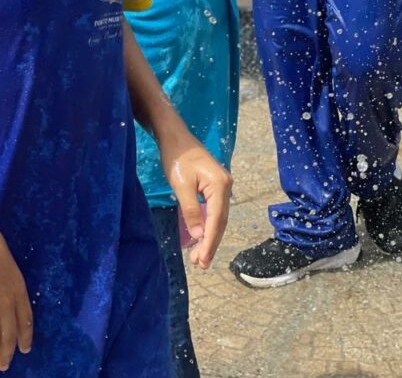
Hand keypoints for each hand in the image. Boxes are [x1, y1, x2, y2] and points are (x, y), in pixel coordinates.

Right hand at [0, 208, 32, 375]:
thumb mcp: (8, 263)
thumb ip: (7, 280)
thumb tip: (2, 289)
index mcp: (18, 290)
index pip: (26, 320)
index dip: (25, 337)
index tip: (25, 350)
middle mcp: (5, 304)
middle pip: (8, 335)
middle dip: (6, 353)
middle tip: (4, 366)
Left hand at [161, 135, 231, 269]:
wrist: (175, 137)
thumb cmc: (176, 158)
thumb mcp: (181, 186)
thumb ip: (191, 211)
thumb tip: (199, 235)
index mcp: (220, 185)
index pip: (216, 220)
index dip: (209, 242)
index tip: (202, 260)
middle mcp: (226, 185)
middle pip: (220, 220)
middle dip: (210, 243)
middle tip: (200, 264)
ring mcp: (222, 185)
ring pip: (218, 217)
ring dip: (209, 236)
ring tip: (198, 256)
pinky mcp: (215, 185)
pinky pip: (214, 210)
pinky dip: (208, 225)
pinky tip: (201, 236)